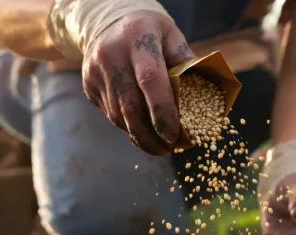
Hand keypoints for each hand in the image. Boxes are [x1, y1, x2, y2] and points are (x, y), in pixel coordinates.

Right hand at [81, 10, 195, 155]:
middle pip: (130, 106)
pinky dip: (127, 126)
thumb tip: (206, 97)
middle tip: (167, 150)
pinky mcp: (89, 85)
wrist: (108, 23)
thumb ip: (186, 62)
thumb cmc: (149, 32)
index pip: (150, 80)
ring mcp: (96, 71)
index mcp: (137, 38)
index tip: (173, 135)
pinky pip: (109, 113)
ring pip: (118, 115)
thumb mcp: (171, 36)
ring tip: (157, 145)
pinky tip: (141, 130)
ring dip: (139, 135)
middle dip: (150, 135)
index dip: (162, 111)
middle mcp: (112, 55)